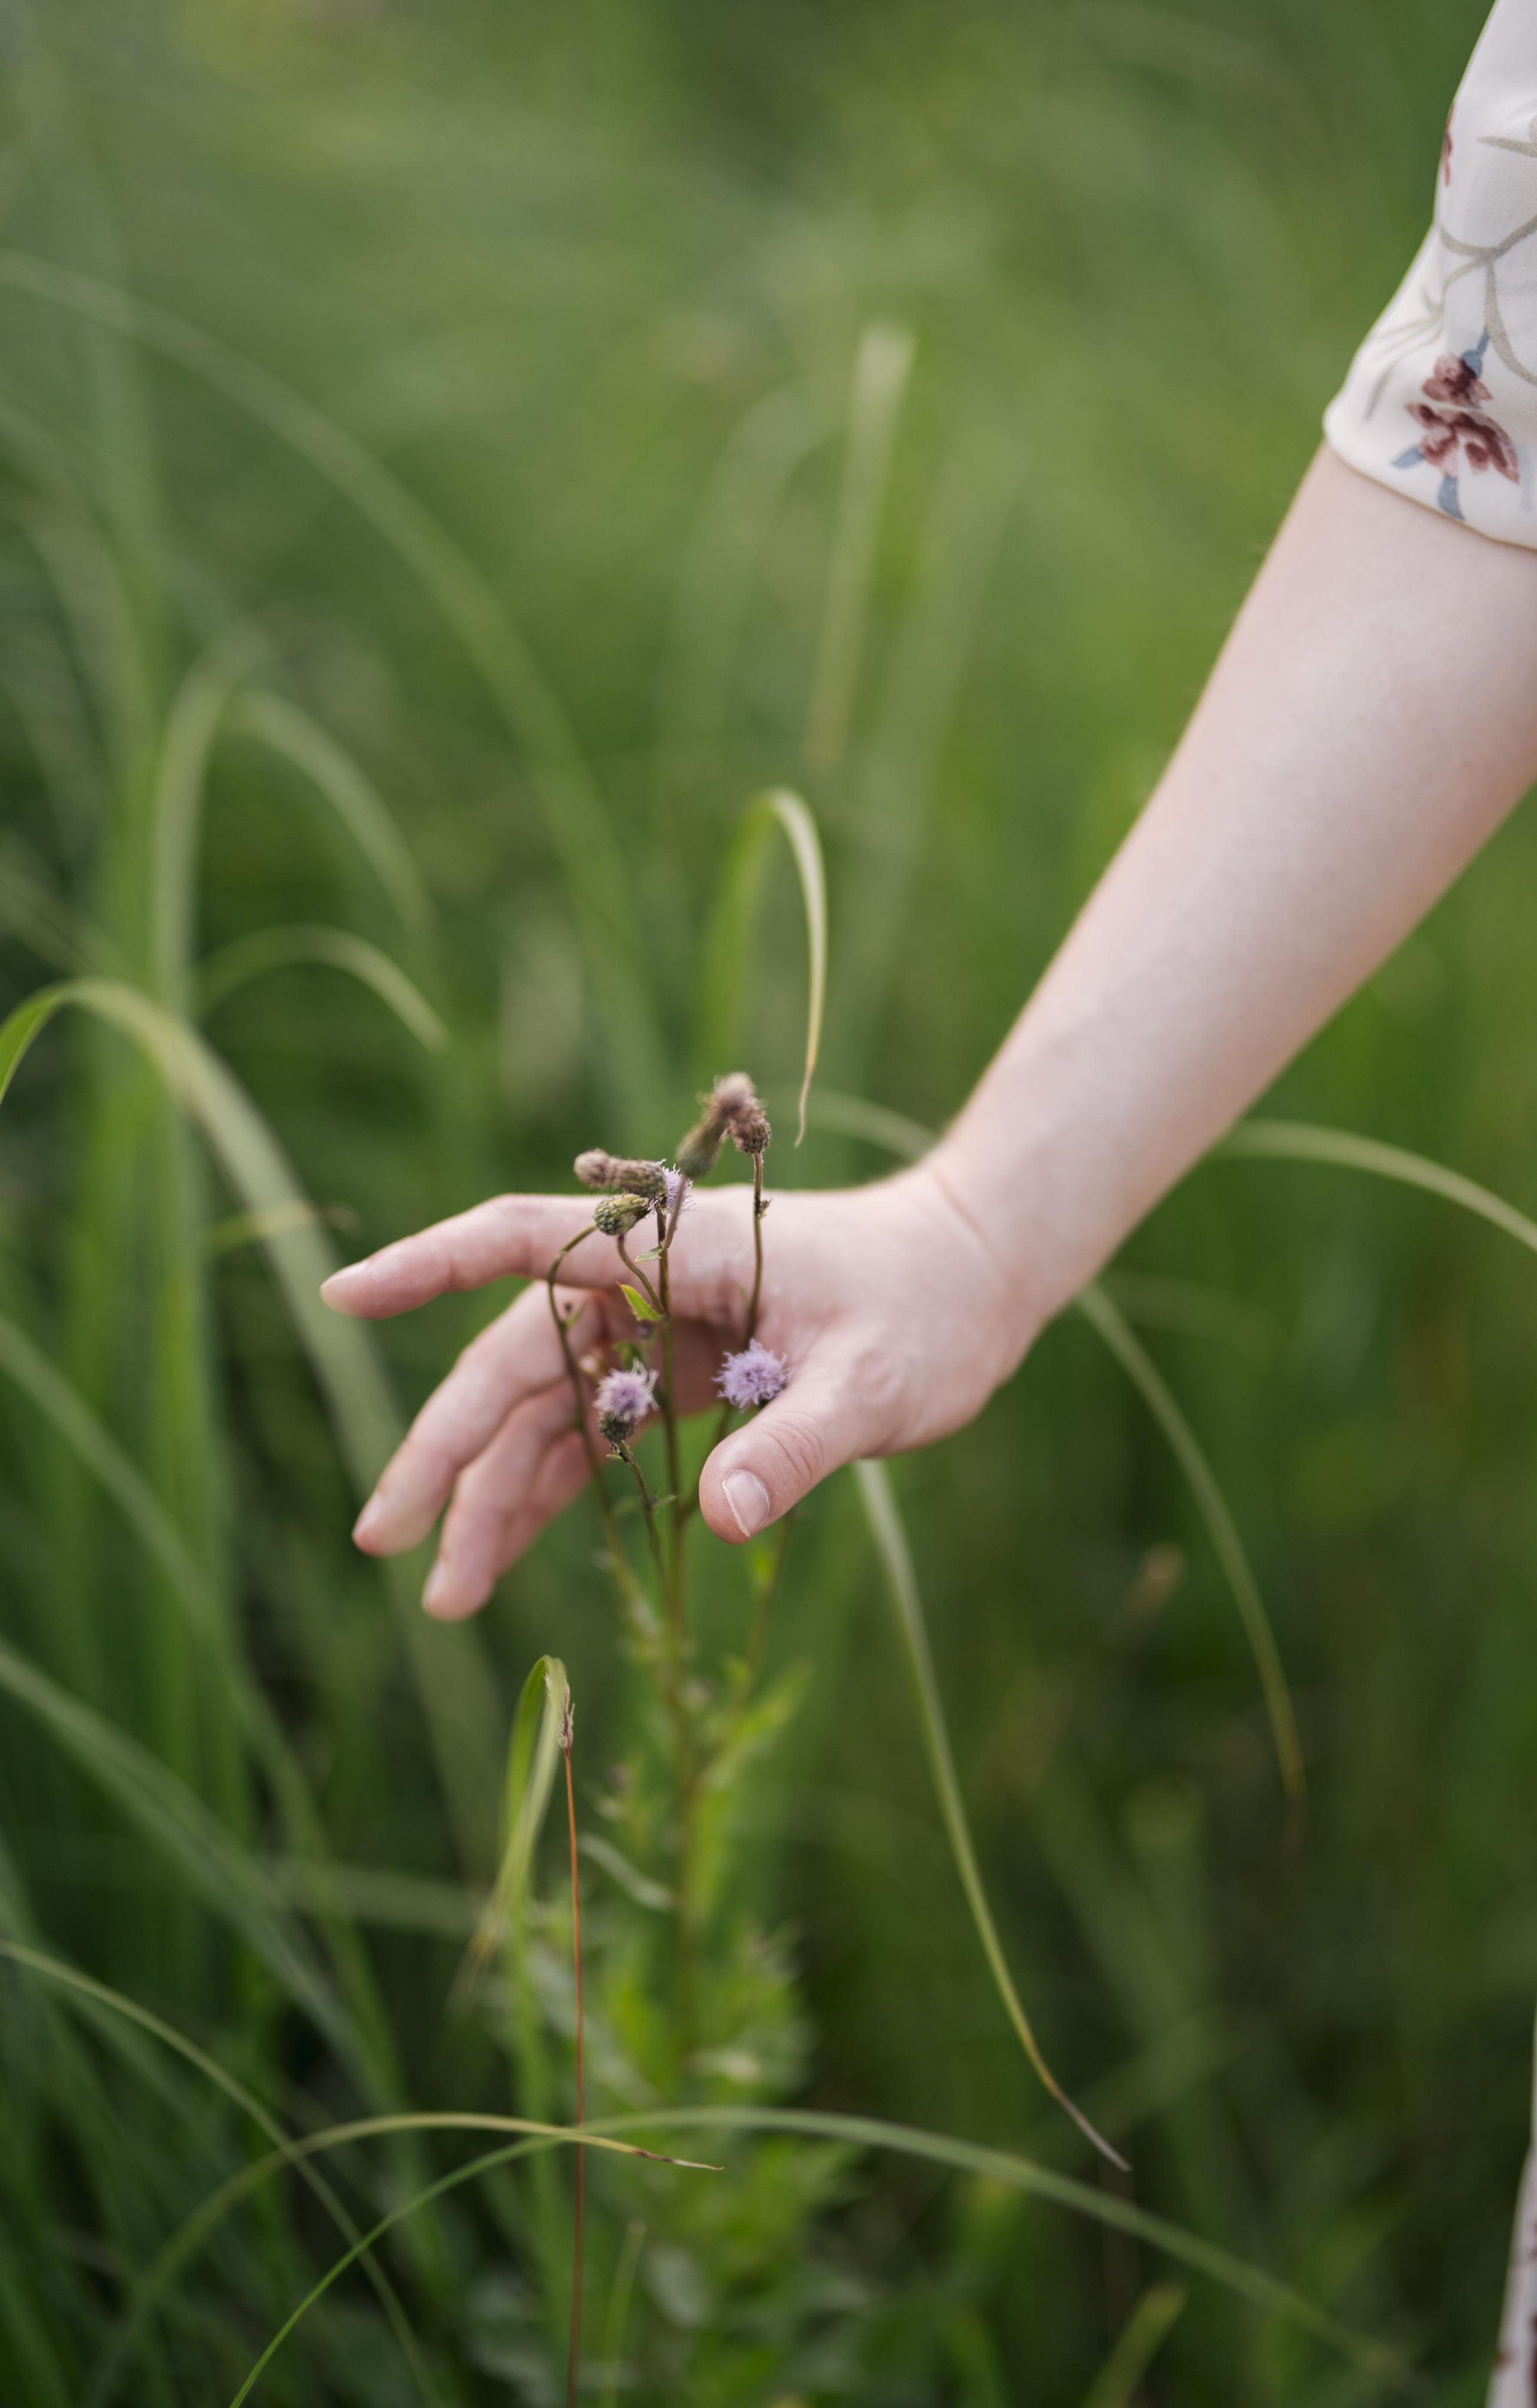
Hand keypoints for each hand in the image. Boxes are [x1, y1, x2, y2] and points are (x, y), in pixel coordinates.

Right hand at [319, 1160, 1033, 1617]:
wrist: (972, 1278)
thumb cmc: (927, 1307)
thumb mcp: (874, 1381)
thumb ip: (795, 1445)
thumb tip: (720, 1519)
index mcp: (676, 1248)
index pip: (524, 1241)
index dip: (430, 1266)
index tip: (343, 1295)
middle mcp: (645, 1281)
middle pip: (512, 1358)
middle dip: (446, 1452)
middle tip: (384, 1541)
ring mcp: (652, 1330)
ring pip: (542, 1412)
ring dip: (491, 1496)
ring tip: (443, 1594)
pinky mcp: (671, 1374)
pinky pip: (590, 1436)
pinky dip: (548, 1494)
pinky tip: (498, 1558)